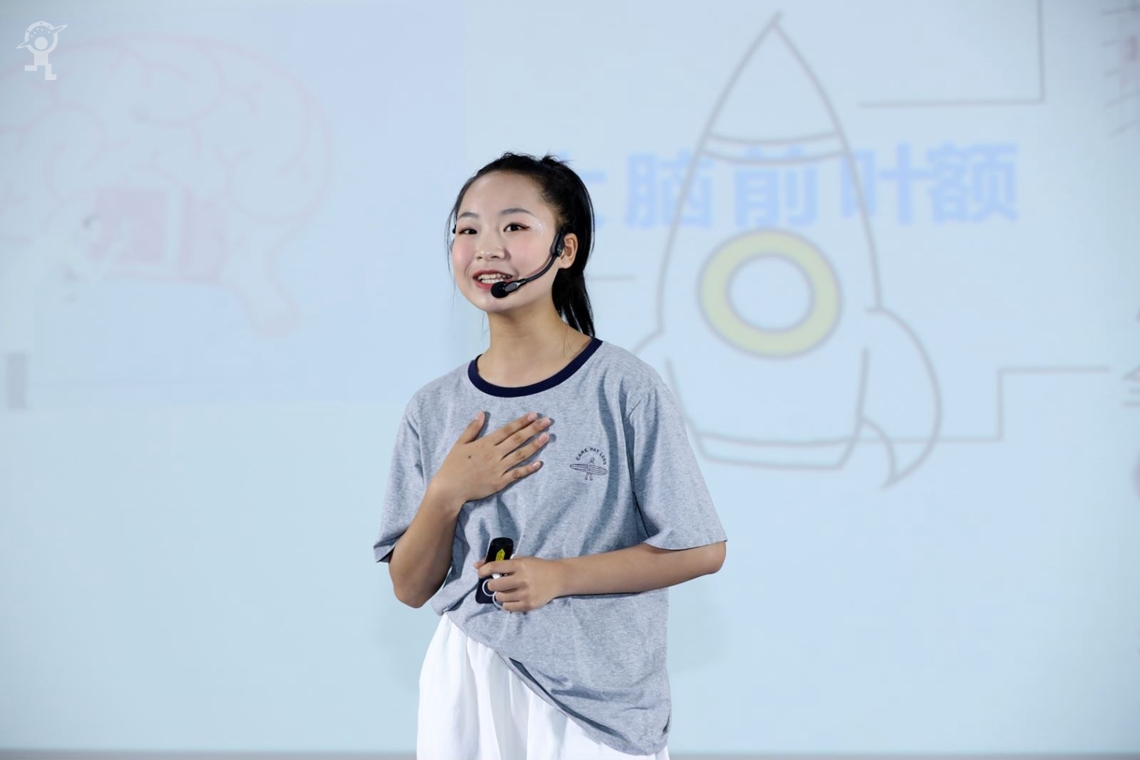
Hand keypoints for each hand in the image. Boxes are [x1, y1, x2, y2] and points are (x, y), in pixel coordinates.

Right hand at [429, 411, 551, 506]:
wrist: (450, 489)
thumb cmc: (453, 465)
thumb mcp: (460, 443)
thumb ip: (472, 428)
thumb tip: (481, 413)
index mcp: (485, 444)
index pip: (507, 430)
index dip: (521, 422)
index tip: (534, 415)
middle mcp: (494, 454)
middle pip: (517, 440)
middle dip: (533, 429)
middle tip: (547, 421)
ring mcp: (498, 469)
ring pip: (520, 455)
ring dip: (535, 445)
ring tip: (547, 437)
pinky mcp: (500, 482)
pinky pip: (517, 474)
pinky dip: (529, 469)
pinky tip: (539, 463)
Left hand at [476, 556, 562, 612]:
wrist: (558, 577)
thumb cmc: (536, 567)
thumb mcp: (520, 559)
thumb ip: (499, 562)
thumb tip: (476, 566)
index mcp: (519, 565)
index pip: (494, 567)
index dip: (483, 571)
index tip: (481, 573)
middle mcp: (522, 579)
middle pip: (494, 585)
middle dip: (492, 585)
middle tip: (496, 584)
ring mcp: (525, 593)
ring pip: (499, 598)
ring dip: (500, 594)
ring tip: (507, 591)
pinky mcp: (529, 605)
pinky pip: (507, 608)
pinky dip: (507, 603)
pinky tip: (512, 598)